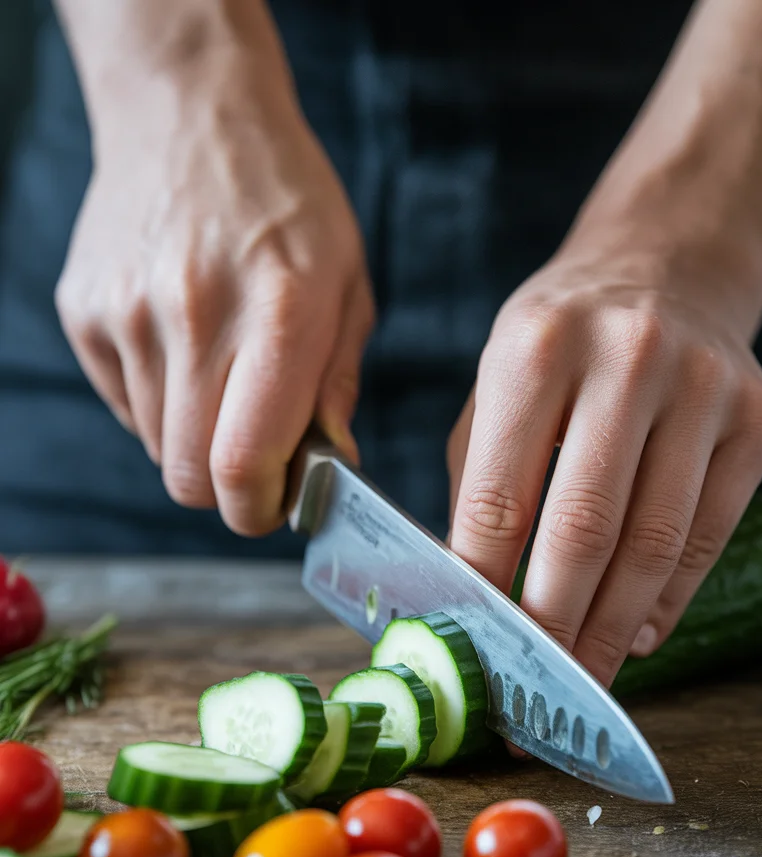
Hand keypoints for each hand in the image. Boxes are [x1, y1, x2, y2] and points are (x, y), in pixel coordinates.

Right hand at [56, 53, 371, 535]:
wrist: (190, 114)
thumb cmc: (287, 203)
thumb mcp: (348, 284)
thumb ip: (337, 383)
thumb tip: (330, 466)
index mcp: (278, 313)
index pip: (242, 463)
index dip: (257, 510)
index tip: (273, 508)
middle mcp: (194, 316)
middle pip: (190, 476)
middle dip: (228, 491)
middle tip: (256, 463)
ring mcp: (128, 313)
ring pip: (157, 447)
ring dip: (195, 440)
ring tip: (223, 380)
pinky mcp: (86, 311)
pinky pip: (124, 405)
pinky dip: (159, 402)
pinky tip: (183, 348)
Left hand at [447, 241, 761, 688]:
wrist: (667, 267)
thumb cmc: (562, 341)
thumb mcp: (497, 385)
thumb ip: (480, 484)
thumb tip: (472, 595)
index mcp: (536, 349)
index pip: (500, 498)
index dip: (484, 587)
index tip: (474, 646)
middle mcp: (627, 359)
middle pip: (584, 530)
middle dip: (553, 625)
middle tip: (532, 686)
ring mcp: (703, 388)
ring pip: (654, 545)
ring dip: (614, 629)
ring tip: (585, 676)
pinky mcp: (757, 419)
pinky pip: (711, 535)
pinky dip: (670, 599)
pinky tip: (640, 632)